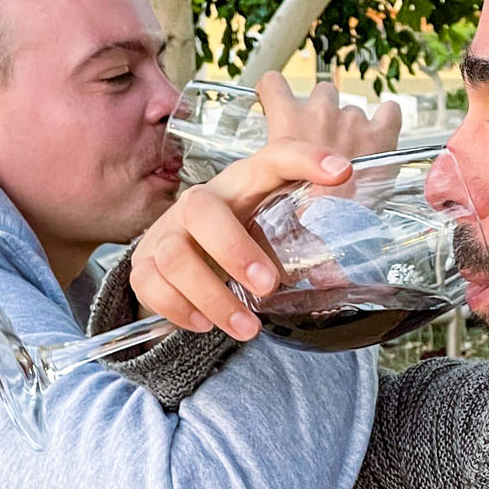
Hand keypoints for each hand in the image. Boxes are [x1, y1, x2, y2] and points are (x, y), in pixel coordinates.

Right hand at [131, 72, 400, 340]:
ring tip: (247, 329)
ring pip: (175, 255)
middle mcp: (201, 202)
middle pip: (203, 208)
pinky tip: (205, 326)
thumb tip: (337, 276)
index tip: (343, 170)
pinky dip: (179, 309)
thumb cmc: (241, 243)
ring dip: (213, 295)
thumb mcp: (274, 237)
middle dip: (234, 249)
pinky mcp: (145, 265)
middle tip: (268, 286)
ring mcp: (167, 232)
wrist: (181, 263)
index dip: (307, 158)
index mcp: (243, 185)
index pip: (273, 159)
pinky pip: (152, 285)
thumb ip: (304, 250)